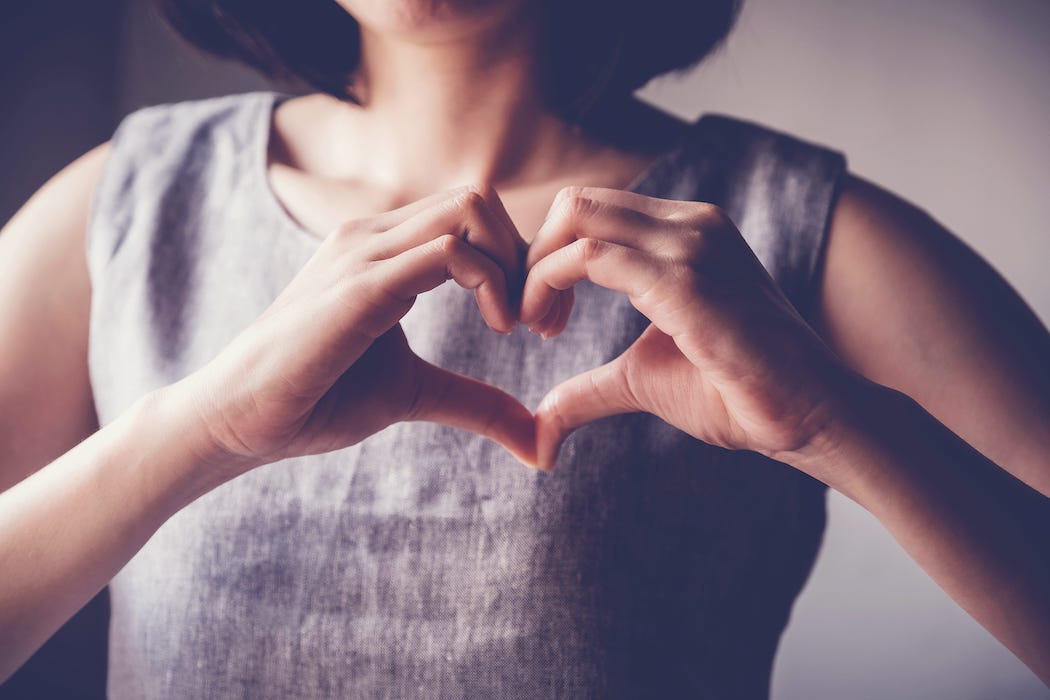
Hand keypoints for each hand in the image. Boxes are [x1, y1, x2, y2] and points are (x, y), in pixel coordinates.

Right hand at [178, 185, 536, 472]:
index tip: (539, 321)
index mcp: (385, 250)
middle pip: (479, 199)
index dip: (520, 261)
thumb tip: (537, 440)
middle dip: (527, 255)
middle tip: (540, 321)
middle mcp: (374, 236)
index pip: (473, 216)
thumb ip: (476, 403)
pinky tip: (497, 327)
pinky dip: (491, 282)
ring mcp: (364, 253)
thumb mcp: (415, 393)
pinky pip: (447, 251)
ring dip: (514, 264)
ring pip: (469, 209)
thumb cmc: (317, 398)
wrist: (239, 419)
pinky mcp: (360, 286)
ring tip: (517, 324)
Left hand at [522, 187, 858, 470]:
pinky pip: (591, 257)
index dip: (549, 258)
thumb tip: (540, 423)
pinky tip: (549, 329)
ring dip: (537, 271)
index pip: (593, 212)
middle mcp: (689, 224)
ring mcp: (691, 245)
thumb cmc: (739, 393)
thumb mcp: (644, 379)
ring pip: (578, 218)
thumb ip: (589, 388)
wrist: (811, 416)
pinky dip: (549, 284)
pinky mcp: (686, 280)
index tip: (541, 318)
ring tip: (538, 327)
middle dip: (534, 255)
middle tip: (528, 318)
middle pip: (577, 203)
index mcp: (685, 233)